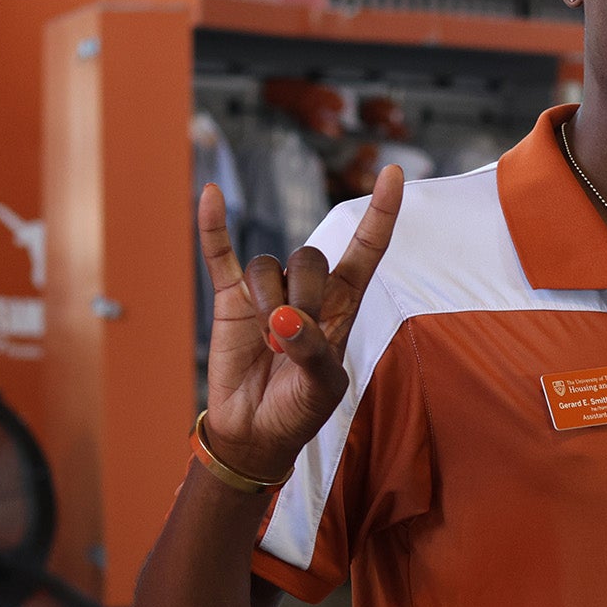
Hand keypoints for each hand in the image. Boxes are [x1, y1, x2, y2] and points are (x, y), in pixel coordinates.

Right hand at [197, 165, 403, 481]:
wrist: (255, 433)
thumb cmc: (299, 409)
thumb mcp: (322, 387)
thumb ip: (313, 351)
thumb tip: (284, 320)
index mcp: (343, 305)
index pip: (367, 248)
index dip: (381, 213)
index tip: (394, 173)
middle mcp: (308, 291)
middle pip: (310, 258)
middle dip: (303, 297)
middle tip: (291, 340)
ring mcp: (268, 292)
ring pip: (269, 265)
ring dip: (269, 300)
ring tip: (270, 343)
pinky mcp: (230, 299)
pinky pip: (221, 254)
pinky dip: (215, 226)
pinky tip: (212, 194)